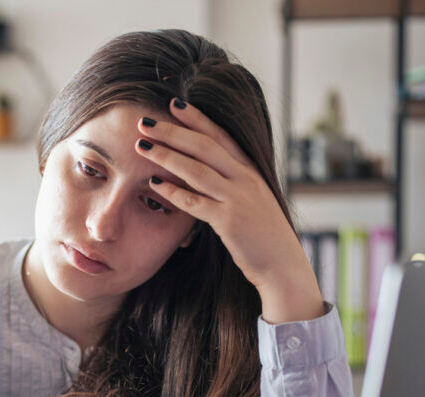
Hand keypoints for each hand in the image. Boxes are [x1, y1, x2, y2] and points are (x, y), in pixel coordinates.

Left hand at [136, 98, 324, 323]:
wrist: (283, 265)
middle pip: (204, 146)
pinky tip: (153, 183)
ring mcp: (238, 199)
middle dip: (172, 131)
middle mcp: (245, 179)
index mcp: (250, 170)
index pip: (221, 136)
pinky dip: (173, 191)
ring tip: (141, 146)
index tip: (174, 104)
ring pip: (197, 169)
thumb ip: (233, 183)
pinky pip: (195, 202)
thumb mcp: (253, 200)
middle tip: (144, 122)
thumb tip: (207, 171)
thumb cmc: (263, 236)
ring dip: (166, 156)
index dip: (197, 118)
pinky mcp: (230, 221)